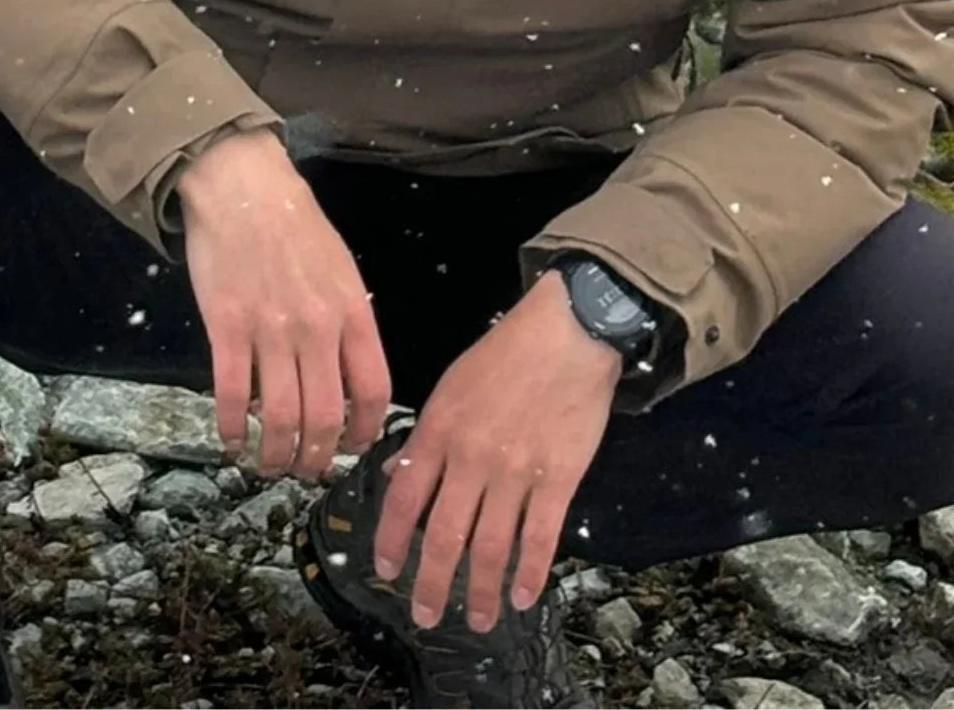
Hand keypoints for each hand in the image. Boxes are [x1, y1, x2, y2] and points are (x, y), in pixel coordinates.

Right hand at [176, 130, 391, 478]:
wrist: (244, 187)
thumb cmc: (295, 224)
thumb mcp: (340, 269)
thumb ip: (347, 322)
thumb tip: (342, 377)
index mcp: (351, 313)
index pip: (372, 391)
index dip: (365, 432)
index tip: (352, 447)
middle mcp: (316, 328)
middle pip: (325, 417)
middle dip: (317, 457)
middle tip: (307, 468)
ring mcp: (271, 330)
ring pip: (280, 417)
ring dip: (276, 455)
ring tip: (271, 464)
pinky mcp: (227, 327)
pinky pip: (233, 395)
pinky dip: (233, 429)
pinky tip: (232, 440)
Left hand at [373, 273, 619, 633]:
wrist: (567, 332)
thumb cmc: (506, 354)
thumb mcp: (451, 386)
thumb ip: (425, 435)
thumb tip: (397, 476)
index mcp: (440, 429)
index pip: (405, 497)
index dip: (391, 540)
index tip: (385, 571)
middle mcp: (472, 456)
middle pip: (444, 533)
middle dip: (431, 582)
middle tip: (425, 617)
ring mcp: (516, 471)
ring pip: (491, 545)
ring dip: (481, 590)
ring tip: (479, 621)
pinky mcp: (559, 478)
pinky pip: (540, 536)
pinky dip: (530, 572)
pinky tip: (523, 596)